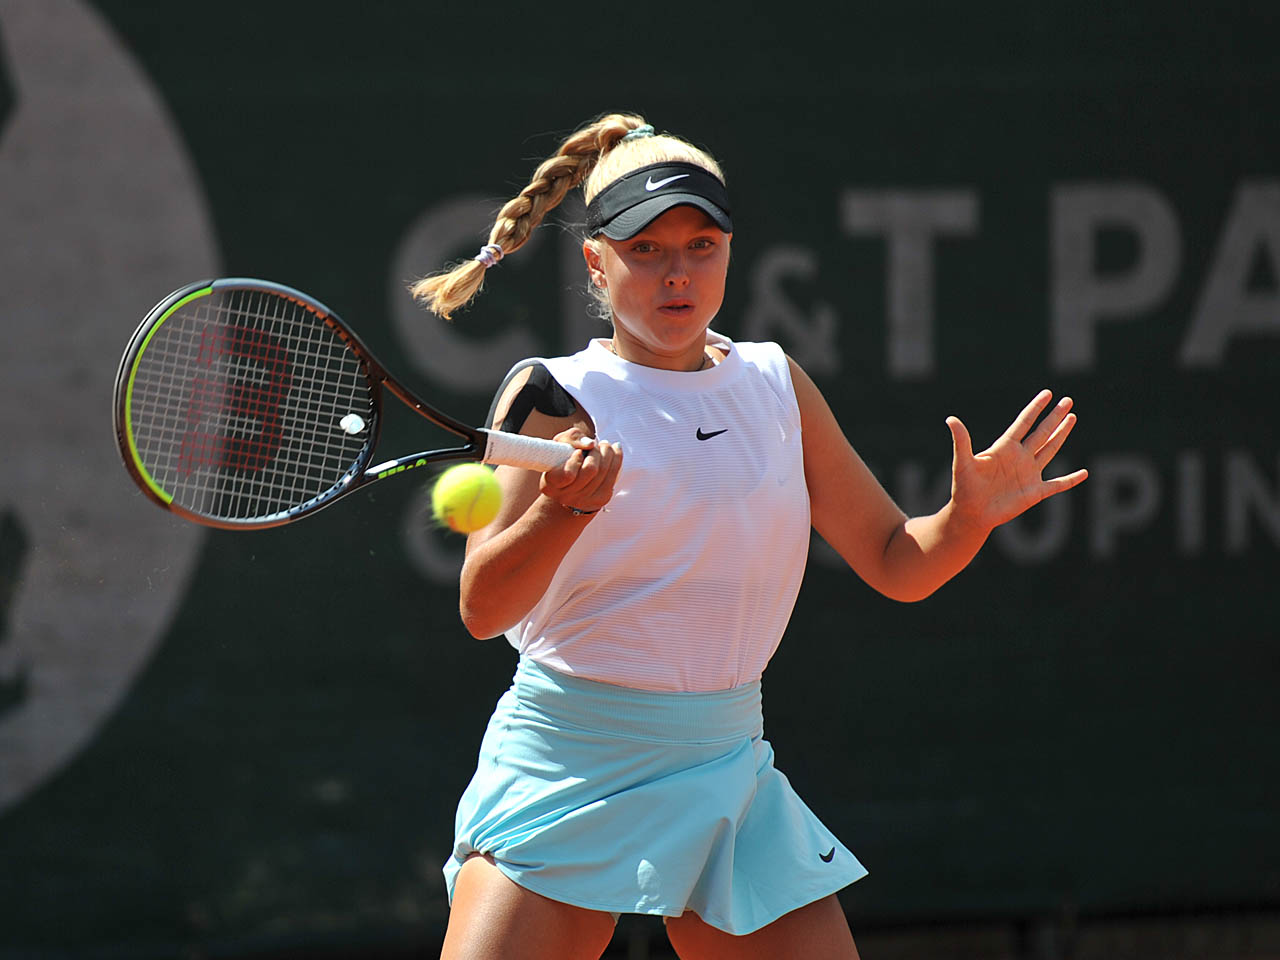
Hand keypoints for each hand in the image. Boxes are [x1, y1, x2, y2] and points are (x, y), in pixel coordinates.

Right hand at [539, 428, 622, 516]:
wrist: (571, 482)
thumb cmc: (563, 458)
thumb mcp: (560, 444)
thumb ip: (571, 439)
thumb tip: (590, 444)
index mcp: (551, 485)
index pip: (568, 475)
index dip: (575, 460)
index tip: (577, 452)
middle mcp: (566, 497)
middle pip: (590, 470)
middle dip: (596, 452)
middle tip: (595, 444)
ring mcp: (585, 500)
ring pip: (603, 472)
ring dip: (607, 453)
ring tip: (604, 445)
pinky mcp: (601, 499)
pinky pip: (613, 477)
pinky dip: (617, 459)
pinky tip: (615, 450)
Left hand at [947, 390, 1087, 530]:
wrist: (971, 513)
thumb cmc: (964, 487)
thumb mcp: (962, 462)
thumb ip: (961, 441)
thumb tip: (950, 418)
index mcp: (1004, 448)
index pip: (1023, 423)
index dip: (1035, 408)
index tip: (1047, 394)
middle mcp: (1019, 457)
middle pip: (1041, 432)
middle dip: (1054, 417)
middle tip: (1068, 400)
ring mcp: (1029, 473)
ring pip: (1050, 450)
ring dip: (1061, 435)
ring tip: (1072, 418)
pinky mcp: (1035, 492)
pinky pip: (1057, 484)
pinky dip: (1071, 480)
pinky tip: (1084, 473)